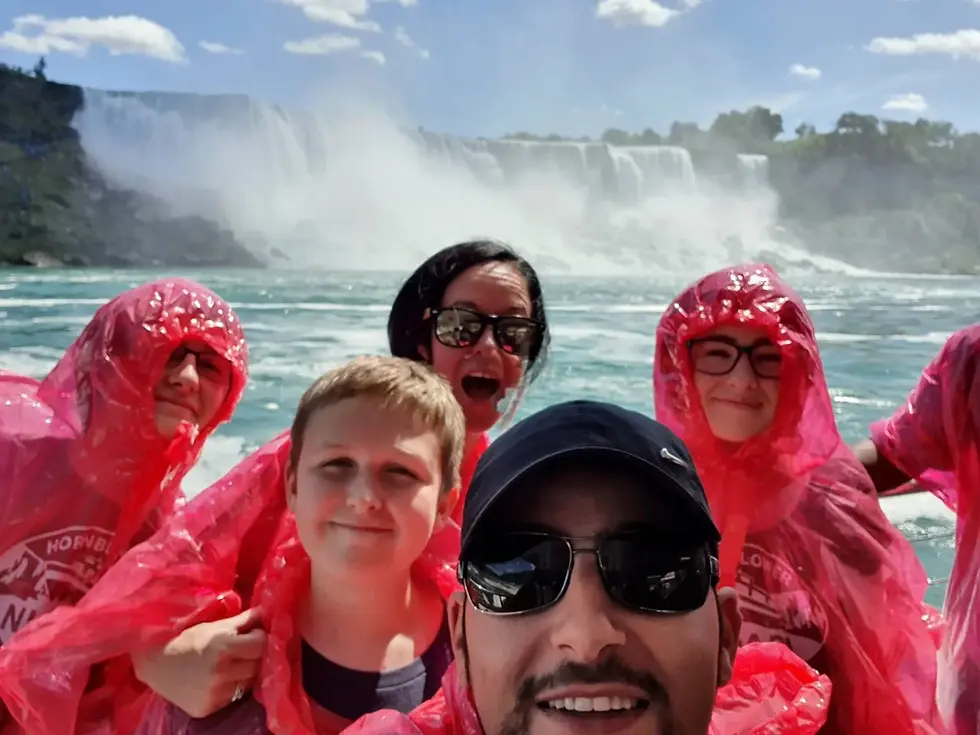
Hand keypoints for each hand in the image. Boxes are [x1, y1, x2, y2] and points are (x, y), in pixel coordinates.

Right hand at [131, 608, 266, 718]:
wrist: (154, 664)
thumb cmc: (186, 640)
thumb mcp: (214, 626)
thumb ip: (243, 621)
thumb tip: (266, 613)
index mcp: (224, 647)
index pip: (261, 644)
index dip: (260, 637)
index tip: (253, 635)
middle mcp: (221, 672)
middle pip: (257, 664)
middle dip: (254, 655)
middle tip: (244, 650)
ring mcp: (215, 693)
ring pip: (247, 682)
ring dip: (245, 673)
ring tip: (231, 665)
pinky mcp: (208, 707)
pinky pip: (233, 696)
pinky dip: (231, 687)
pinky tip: (218, 679)